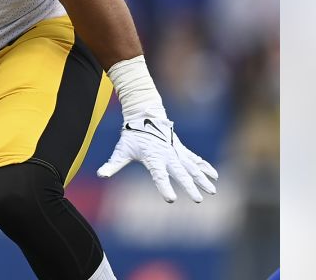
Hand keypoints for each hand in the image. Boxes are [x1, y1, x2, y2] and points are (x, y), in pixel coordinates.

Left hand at [97, 110, 218, 202]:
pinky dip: (205, 167)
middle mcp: (167, 155)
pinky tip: (214, 176)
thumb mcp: (121, 150)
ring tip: (212, 191)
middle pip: (180, 173)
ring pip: (192, 167)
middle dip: (190, 187)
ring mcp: (176, 151)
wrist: (145, 116)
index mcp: (153, 157)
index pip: (159, 175)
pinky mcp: (181, 149)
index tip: (171, 199)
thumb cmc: (132, 136)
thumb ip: (112, 164)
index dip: (164, 187)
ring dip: (202, 178)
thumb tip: (101, 174)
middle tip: (197, 199)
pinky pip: (195, 159)